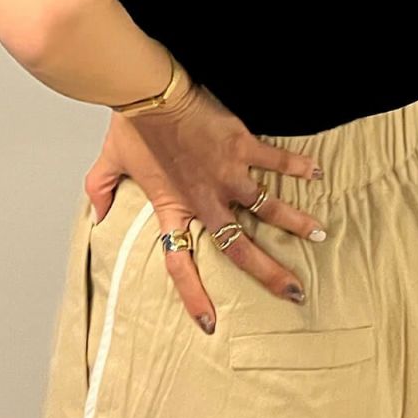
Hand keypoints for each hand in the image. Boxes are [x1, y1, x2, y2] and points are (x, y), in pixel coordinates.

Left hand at [83, 73, 324, 333]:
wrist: (150, 93)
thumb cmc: (132, 125)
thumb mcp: (109, 163)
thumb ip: (101, 191)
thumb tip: (97, 214)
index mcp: (174, 208)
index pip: (181, 265)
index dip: (194, 298)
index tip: (210, 325)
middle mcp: (205, 199)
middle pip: (241, 249)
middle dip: (271, 273)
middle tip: (294, 291)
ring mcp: (227, 174)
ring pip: (269, 209)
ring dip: (297, 223)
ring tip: (320, 234)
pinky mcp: (241, 145)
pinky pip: (277, 161)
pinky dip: (298, 167)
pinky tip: (316, 173)